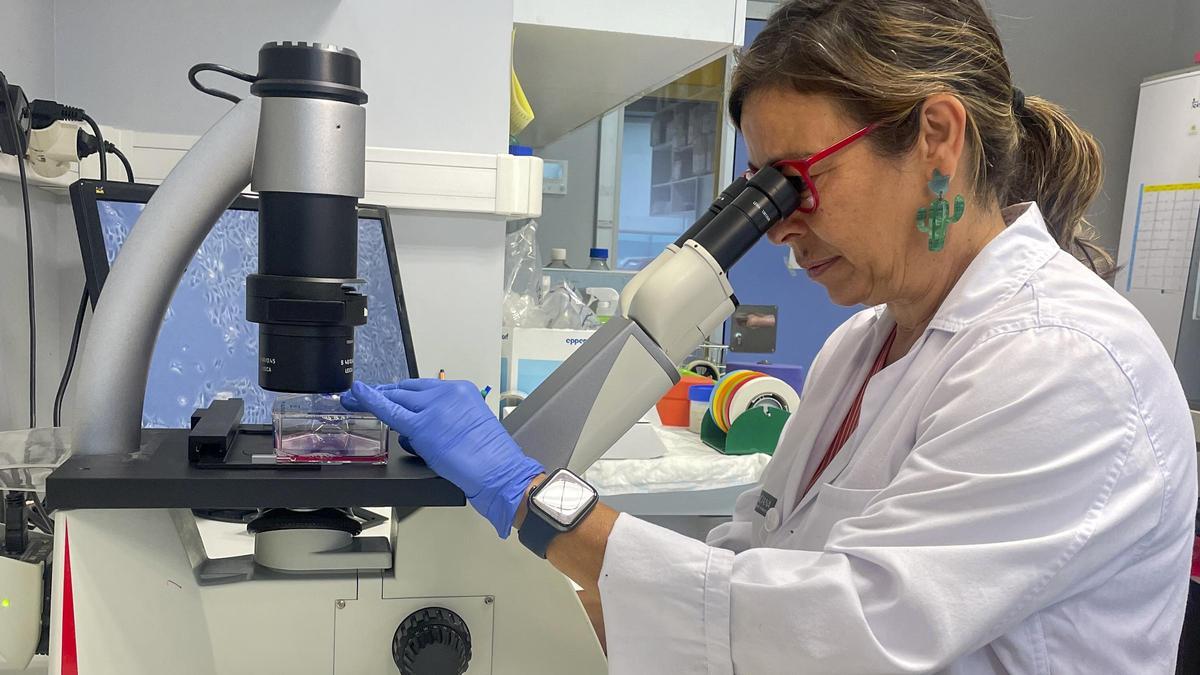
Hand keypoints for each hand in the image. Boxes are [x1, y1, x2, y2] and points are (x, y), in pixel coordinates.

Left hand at [341, 379, 543, 537]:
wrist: (500, 470)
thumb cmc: (490, 457)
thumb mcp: (469, 426)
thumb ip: (445, 420)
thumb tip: (419, 428)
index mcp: (461, 390)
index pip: (421, 386)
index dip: (399, 391)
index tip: (386, 392)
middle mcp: (446, 393)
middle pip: (405, 389)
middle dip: (382, 393)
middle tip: (362, 394)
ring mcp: (433, 407)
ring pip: (395, 398)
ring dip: (374, 398)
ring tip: (355, 399)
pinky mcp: (421, 425)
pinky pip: (389, 410)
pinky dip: (370, 400)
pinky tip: (357, 395)